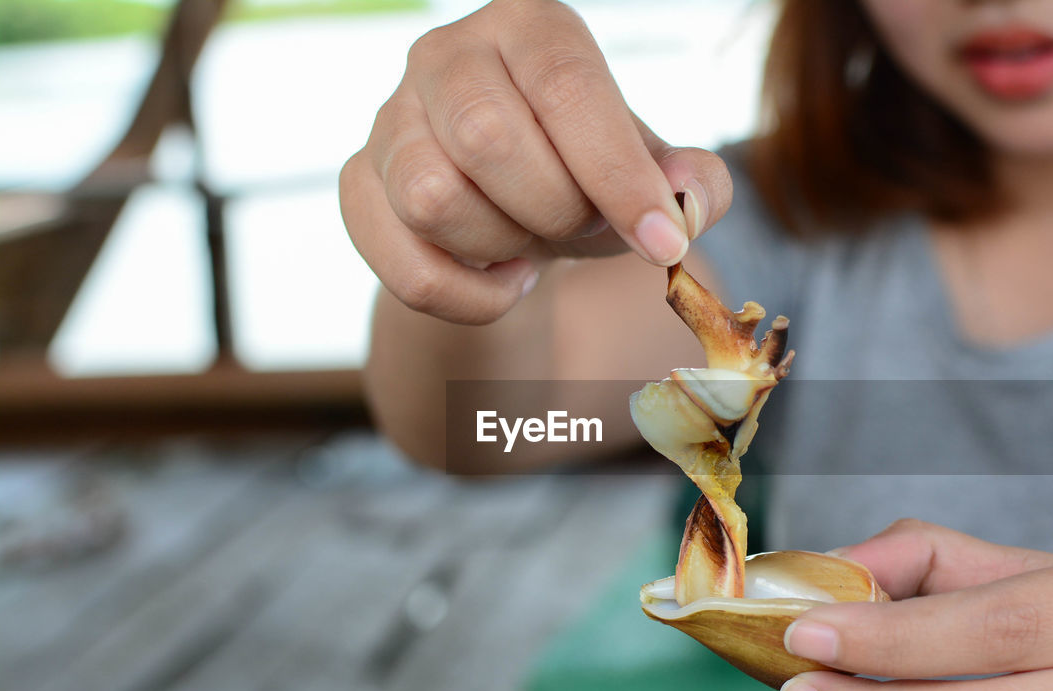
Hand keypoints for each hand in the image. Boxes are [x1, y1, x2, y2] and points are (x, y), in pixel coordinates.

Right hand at [339, 0, 731, 323]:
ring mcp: (390, 118)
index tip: (662, 242)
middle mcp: (446, 56)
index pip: (565, 88)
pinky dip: (467, 298)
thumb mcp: (651, 177)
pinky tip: (500, 278)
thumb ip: (693, 183)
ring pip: (431, 198)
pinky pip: (403, 264)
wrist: (510, 212)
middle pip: (485, 137)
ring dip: (502, 246)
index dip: (617, 173)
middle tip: (579, 225)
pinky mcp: (359, 183)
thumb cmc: (586, 179)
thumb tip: (688, 201)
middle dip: (552, 208)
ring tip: (530, 241)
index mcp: (529, 30)